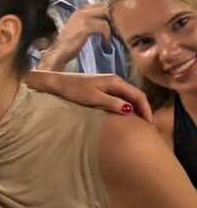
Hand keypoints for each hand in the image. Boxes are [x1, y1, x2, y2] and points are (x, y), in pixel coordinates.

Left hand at [25, 69, 152, 122]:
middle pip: (136, 95)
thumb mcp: (93, 98)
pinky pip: (121, 97)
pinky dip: (127, 106)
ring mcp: (110, 84)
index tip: (149, 124)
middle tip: (148, 127)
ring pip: (129, 96)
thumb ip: (112, 103)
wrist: (57, 83)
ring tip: (139, 123)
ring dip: (136, 108)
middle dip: (144, 110)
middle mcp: (116, 81)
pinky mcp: (103, 88)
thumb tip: (130, 110)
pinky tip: (126, 116)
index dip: (146, 109)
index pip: (138, 95)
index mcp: (116, 82)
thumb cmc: (74, 90)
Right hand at [37, 3, 110, 70]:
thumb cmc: (70, 43)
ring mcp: (83, 18)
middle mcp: (82, 11)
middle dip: (113, 19)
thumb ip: (91, 21)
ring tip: (109, 38)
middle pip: (106, 8)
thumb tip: (108, 21)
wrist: (58, 52)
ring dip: (112, 28)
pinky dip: (107, 36)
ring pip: (107, 16)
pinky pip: (104, 27)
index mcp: (81, 10)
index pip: (102, 4)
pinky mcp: (86, 27)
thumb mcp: (80, 27)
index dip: (110, 14)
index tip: (113, 25)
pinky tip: (105, 44)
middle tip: (115, 31)